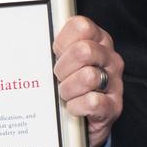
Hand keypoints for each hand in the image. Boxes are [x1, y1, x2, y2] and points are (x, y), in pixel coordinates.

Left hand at [53, 14, 122, 146]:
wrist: (83, 121)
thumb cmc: (71, 85)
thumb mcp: (64, 61)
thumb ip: (56, 47)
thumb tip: (32, 39)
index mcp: (98, 41)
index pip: (81, 26)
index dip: (62, 42)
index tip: (56, 54)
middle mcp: (110, 58)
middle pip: (83, 50)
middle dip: (63, 67)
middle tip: (58, 78)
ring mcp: (115, 82)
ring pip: (88, 77)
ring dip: (68, 89)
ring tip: (66, 95)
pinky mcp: (113, 107)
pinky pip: (92, 102)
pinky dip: (76, 107)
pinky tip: (73, 108)